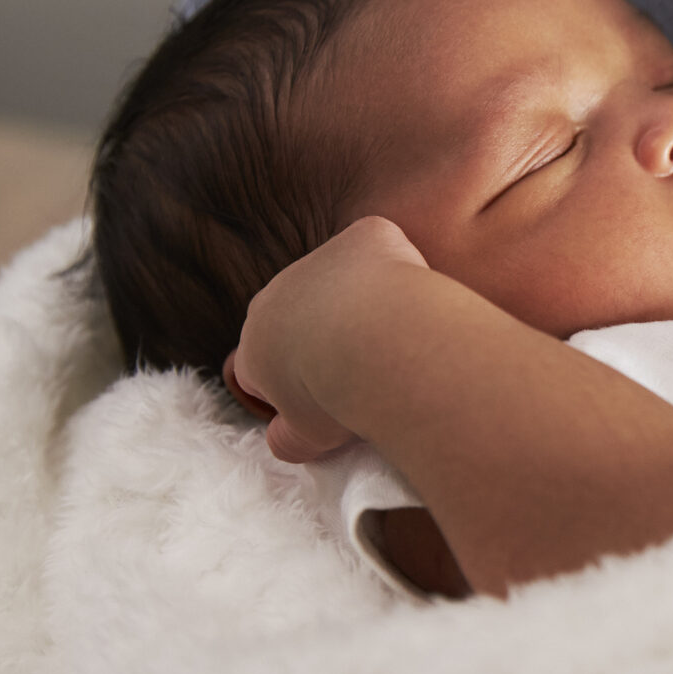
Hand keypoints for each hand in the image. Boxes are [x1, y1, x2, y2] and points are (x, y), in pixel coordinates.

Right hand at [224, 216, 431, 463]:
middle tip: (365, 366)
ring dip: (361, 300)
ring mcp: (318, 259)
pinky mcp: (363, 235)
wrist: (382, 345)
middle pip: (297, 314)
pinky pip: (378, 245)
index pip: (259, 362)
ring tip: (397, 334)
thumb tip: (281, 439)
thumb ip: (287, 439)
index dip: (292, 382)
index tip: (326, 396)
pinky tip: (416, 297)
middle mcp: (276, 295)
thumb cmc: (341, 399)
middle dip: (324, 335)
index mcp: (256, 346)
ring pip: (339, 278)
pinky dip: (397, 265)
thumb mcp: (306, 439)